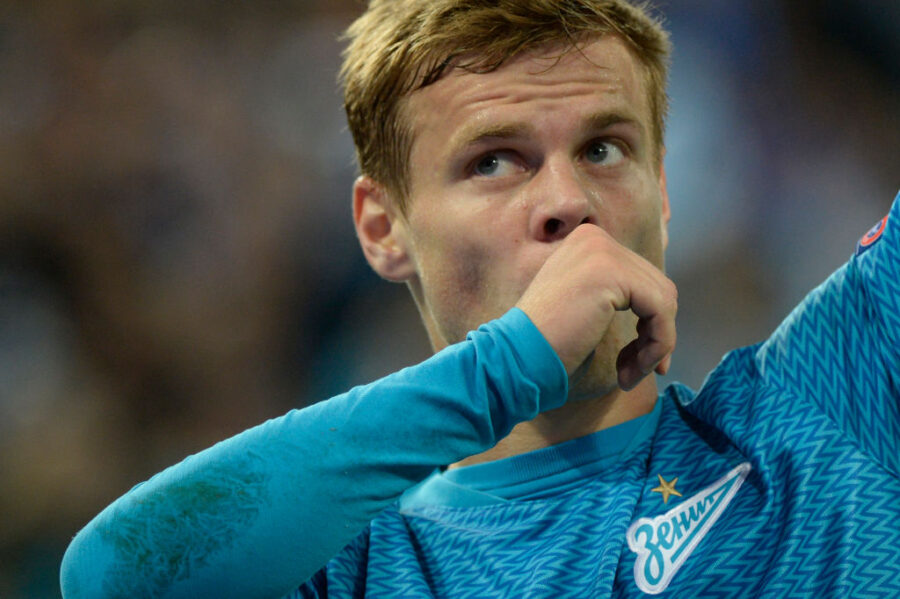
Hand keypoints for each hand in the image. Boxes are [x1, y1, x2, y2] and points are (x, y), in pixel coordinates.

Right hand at [515, 223, 676, 390]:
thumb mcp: (585, 306)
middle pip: (658, 287)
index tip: (639, 360)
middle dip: (655, 334)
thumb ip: (616, 293)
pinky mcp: (612, 273)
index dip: (649, 321)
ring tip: (629, 374)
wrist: (516, 357)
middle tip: (635, 372)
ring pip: (664, 300)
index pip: (641, 278)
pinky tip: (628, 371)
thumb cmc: (545, 345)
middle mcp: (594, 237)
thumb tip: (665, 302)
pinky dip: (656, 345)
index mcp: (585, 242)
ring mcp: (602, 251)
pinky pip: (661, 310)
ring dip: (655, 344)